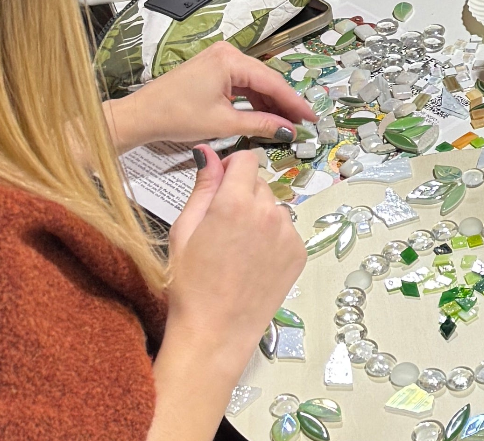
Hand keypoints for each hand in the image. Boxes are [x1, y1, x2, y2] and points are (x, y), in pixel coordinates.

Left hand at [104, 40, 314, 151]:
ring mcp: (219, 59)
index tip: (311, 116)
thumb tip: (287, 130)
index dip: (294, 102)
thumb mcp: (223, 123)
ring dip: (269, 103)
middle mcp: (227, 53)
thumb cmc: (175, 116)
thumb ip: (260, 124)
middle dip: (283, 103)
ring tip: (284, 123)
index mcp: (230, 60)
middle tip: (302, 122)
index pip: (272, 82)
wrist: (141, 116)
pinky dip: (252, 100)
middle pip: (265, 80)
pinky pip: (241, 84)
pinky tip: (263, 115)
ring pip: (254, 82)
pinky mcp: (213, 69)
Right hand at [160, 146, 303, 403]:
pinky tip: (254, 262)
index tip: (220, 185)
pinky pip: (286, 230)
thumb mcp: (185, 230)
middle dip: (242, 194)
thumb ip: (202, 186)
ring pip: (274, 206)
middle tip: (223, 226)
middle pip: (259, 183)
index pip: (246, 158)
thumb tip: (207, 151)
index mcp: (235, 201)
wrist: (215, 332)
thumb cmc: (190, 283)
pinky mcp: (299, 251)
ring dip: (259, 216)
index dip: (231, 167)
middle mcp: (268, 211)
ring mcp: (288, 232)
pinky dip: (273, 238)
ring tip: (238, 249)